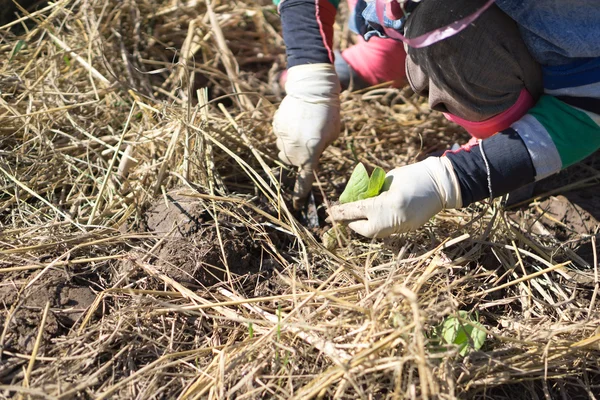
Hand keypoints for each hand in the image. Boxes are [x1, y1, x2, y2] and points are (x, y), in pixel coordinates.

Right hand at [273, 64, 340, 208]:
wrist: (313, 88)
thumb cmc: (329, 112)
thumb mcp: (332, 134)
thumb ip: (321, 149)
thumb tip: (312, 154)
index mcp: (310, 153)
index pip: (304, 179)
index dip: (301, 193)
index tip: (297, 204)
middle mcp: (294, 149)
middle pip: (292, 163)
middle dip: (299, 158)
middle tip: (309, 142)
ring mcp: (282, 138)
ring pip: (283, 150)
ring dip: (291, 146)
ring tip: (302, 129)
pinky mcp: (276, 126)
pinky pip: (280, 136)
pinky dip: (286, 133)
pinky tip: (295, 120)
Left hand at [327, 157, 462, 237]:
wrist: (441, 184)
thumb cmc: (413, 175)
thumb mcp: (388, 180)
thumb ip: (372, 192)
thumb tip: (355, 201)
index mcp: (387, 203)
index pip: (356, 211)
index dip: (340, 212)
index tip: (328, 213)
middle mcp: (392, 219)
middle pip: (363, 229)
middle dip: (350, 223)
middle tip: (340, 217)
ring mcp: (401, 227)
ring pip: (374, 233)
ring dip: (362, 227)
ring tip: (354, 218)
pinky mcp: (407, 229)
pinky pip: (385, 231)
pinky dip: (375, 226)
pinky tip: (371, 219)